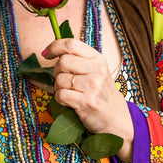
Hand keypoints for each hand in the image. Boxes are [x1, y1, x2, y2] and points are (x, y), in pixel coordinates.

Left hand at [45, 38, 133, 162]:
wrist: (115, 118)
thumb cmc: (100, 93)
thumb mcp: (95, 71)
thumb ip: (78, 60)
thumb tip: (49, 51)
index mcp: (98, 59)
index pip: (71, 44)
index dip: (55, 46)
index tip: (46, 53)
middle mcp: (97, 70)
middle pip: (63, 61)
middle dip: (56, 71)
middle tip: (63, 80)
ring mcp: (93, 86)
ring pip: (60, 79)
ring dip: (58, 87)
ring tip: (69, 92)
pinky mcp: (87, 102)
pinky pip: (60, 95)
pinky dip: (59, 99)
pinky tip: (69, 102)